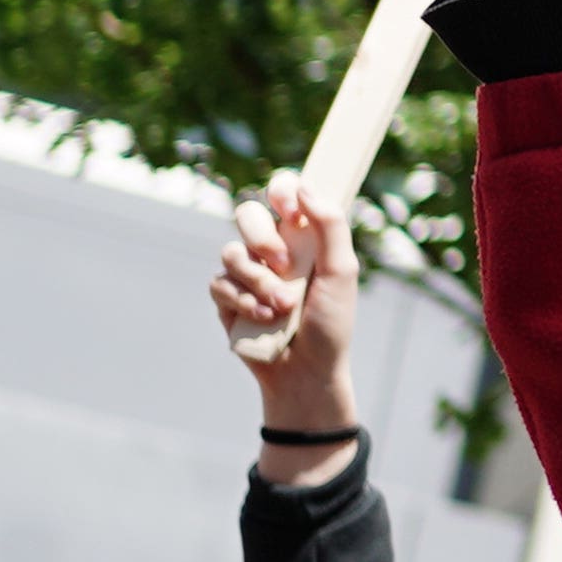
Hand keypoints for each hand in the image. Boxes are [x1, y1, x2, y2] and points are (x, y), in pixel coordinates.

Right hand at [214, 173, 359, 443]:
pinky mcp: (227, 299)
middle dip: (261, 237)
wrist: (306, 372)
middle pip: (247, 214)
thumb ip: (330, 227)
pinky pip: (220, 283)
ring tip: (280, 306)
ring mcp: (247, 274)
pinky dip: (243, 300)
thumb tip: (305, 189)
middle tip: (283, 263)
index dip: (281, 191)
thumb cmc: (330, 323)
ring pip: (231, 251)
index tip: (290, 209)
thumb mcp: (342, 273)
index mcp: (302, 237)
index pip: (284, 194)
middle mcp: (272, 250)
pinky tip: (263, 317)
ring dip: (257, 280)